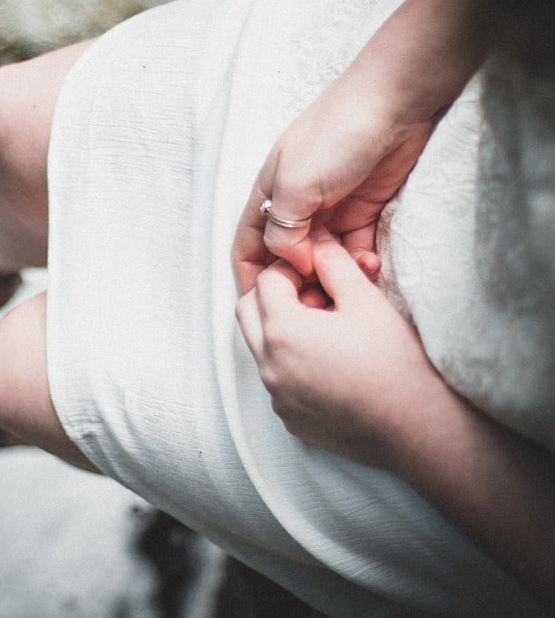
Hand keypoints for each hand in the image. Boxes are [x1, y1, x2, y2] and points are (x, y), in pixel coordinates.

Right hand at [231, 72, 436, 293]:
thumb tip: (293, 266)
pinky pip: (354, 250)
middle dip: (296, 284)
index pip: (248, 245)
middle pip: (286, 258)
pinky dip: (358, 265)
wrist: (396, 102)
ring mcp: (330, 209)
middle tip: (313, 303)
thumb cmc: (335, 135)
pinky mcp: (364, 211)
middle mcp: (295, 206)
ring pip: (322, 259)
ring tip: (344, 289)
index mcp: (268, 196)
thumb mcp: (294, 186)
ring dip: (330, 278)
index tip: (262, 306)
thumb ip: (283, 232)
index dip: (250, 277)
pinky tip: (367, 269)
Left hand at [235, 234, 442, 468]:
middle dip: (274, 295)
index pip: (266, 281)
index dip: (291, 268)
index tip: (318, 270)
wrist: (419, 428)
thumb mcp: (366, 301)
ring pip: (260, 347)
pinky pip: (277, 380)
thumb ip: (334, 264)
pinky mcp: (289, 418)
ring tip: (326, 327)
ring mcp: (276, 396)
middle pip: (248, 312)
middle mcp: (269, 366)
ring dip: (281, 329)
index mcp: (282, 332)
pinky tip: (331, 363)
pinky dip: (291, 363)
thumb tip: (317, 240)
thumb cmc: (396, 362)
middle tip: (315, 294)